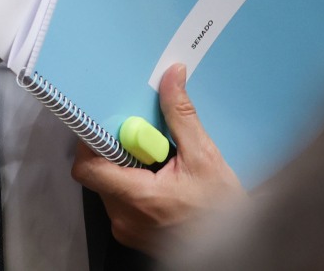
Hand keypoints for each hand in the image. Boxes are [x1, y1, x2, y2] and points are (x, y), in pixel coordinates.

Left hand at [69, 64, 244, 254]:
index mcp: (139, 199)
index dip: (93, 144)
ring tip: (157, 166)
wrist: (234, 245)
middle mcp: (125, 218)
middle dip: (117, 152)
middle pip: (98, 173)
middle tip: (144, 144)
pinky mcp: (132, 234)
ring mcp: (127, 229)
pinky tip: (159, 183)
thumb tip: (171, 78)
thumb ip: (179, 115)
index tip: (109, 127)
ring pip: (108, 187)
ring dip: (126, 170)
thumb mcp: (204, 156)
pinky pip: (119, 202)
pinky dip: (133, 186)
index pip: (88, 168)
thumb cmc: (222, 210)